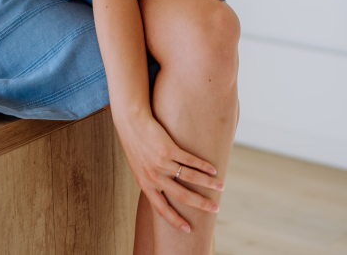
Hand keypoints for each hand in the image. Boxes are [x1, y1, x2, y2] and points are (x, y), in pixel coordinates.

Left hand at [115, 111, 222, 232]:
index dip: (175, 220)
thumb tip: (165, 190)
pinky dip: (203, 166)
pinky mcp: (167, 148)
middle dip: (201, 204)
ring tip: (220, 187)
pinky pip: (189, 160)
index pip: (161, 209)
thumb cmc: (135, 143)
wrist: (130, 120)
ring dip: (207, 184)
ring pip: (189, 178)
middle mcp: (153, 176)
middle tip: (215, 209)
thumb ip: (150, 179)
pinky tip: (212, 169)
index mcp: (145, 184)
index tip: (188, 229)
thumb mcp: (138, 166)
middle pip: (182, 196)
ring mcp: (160, 163)